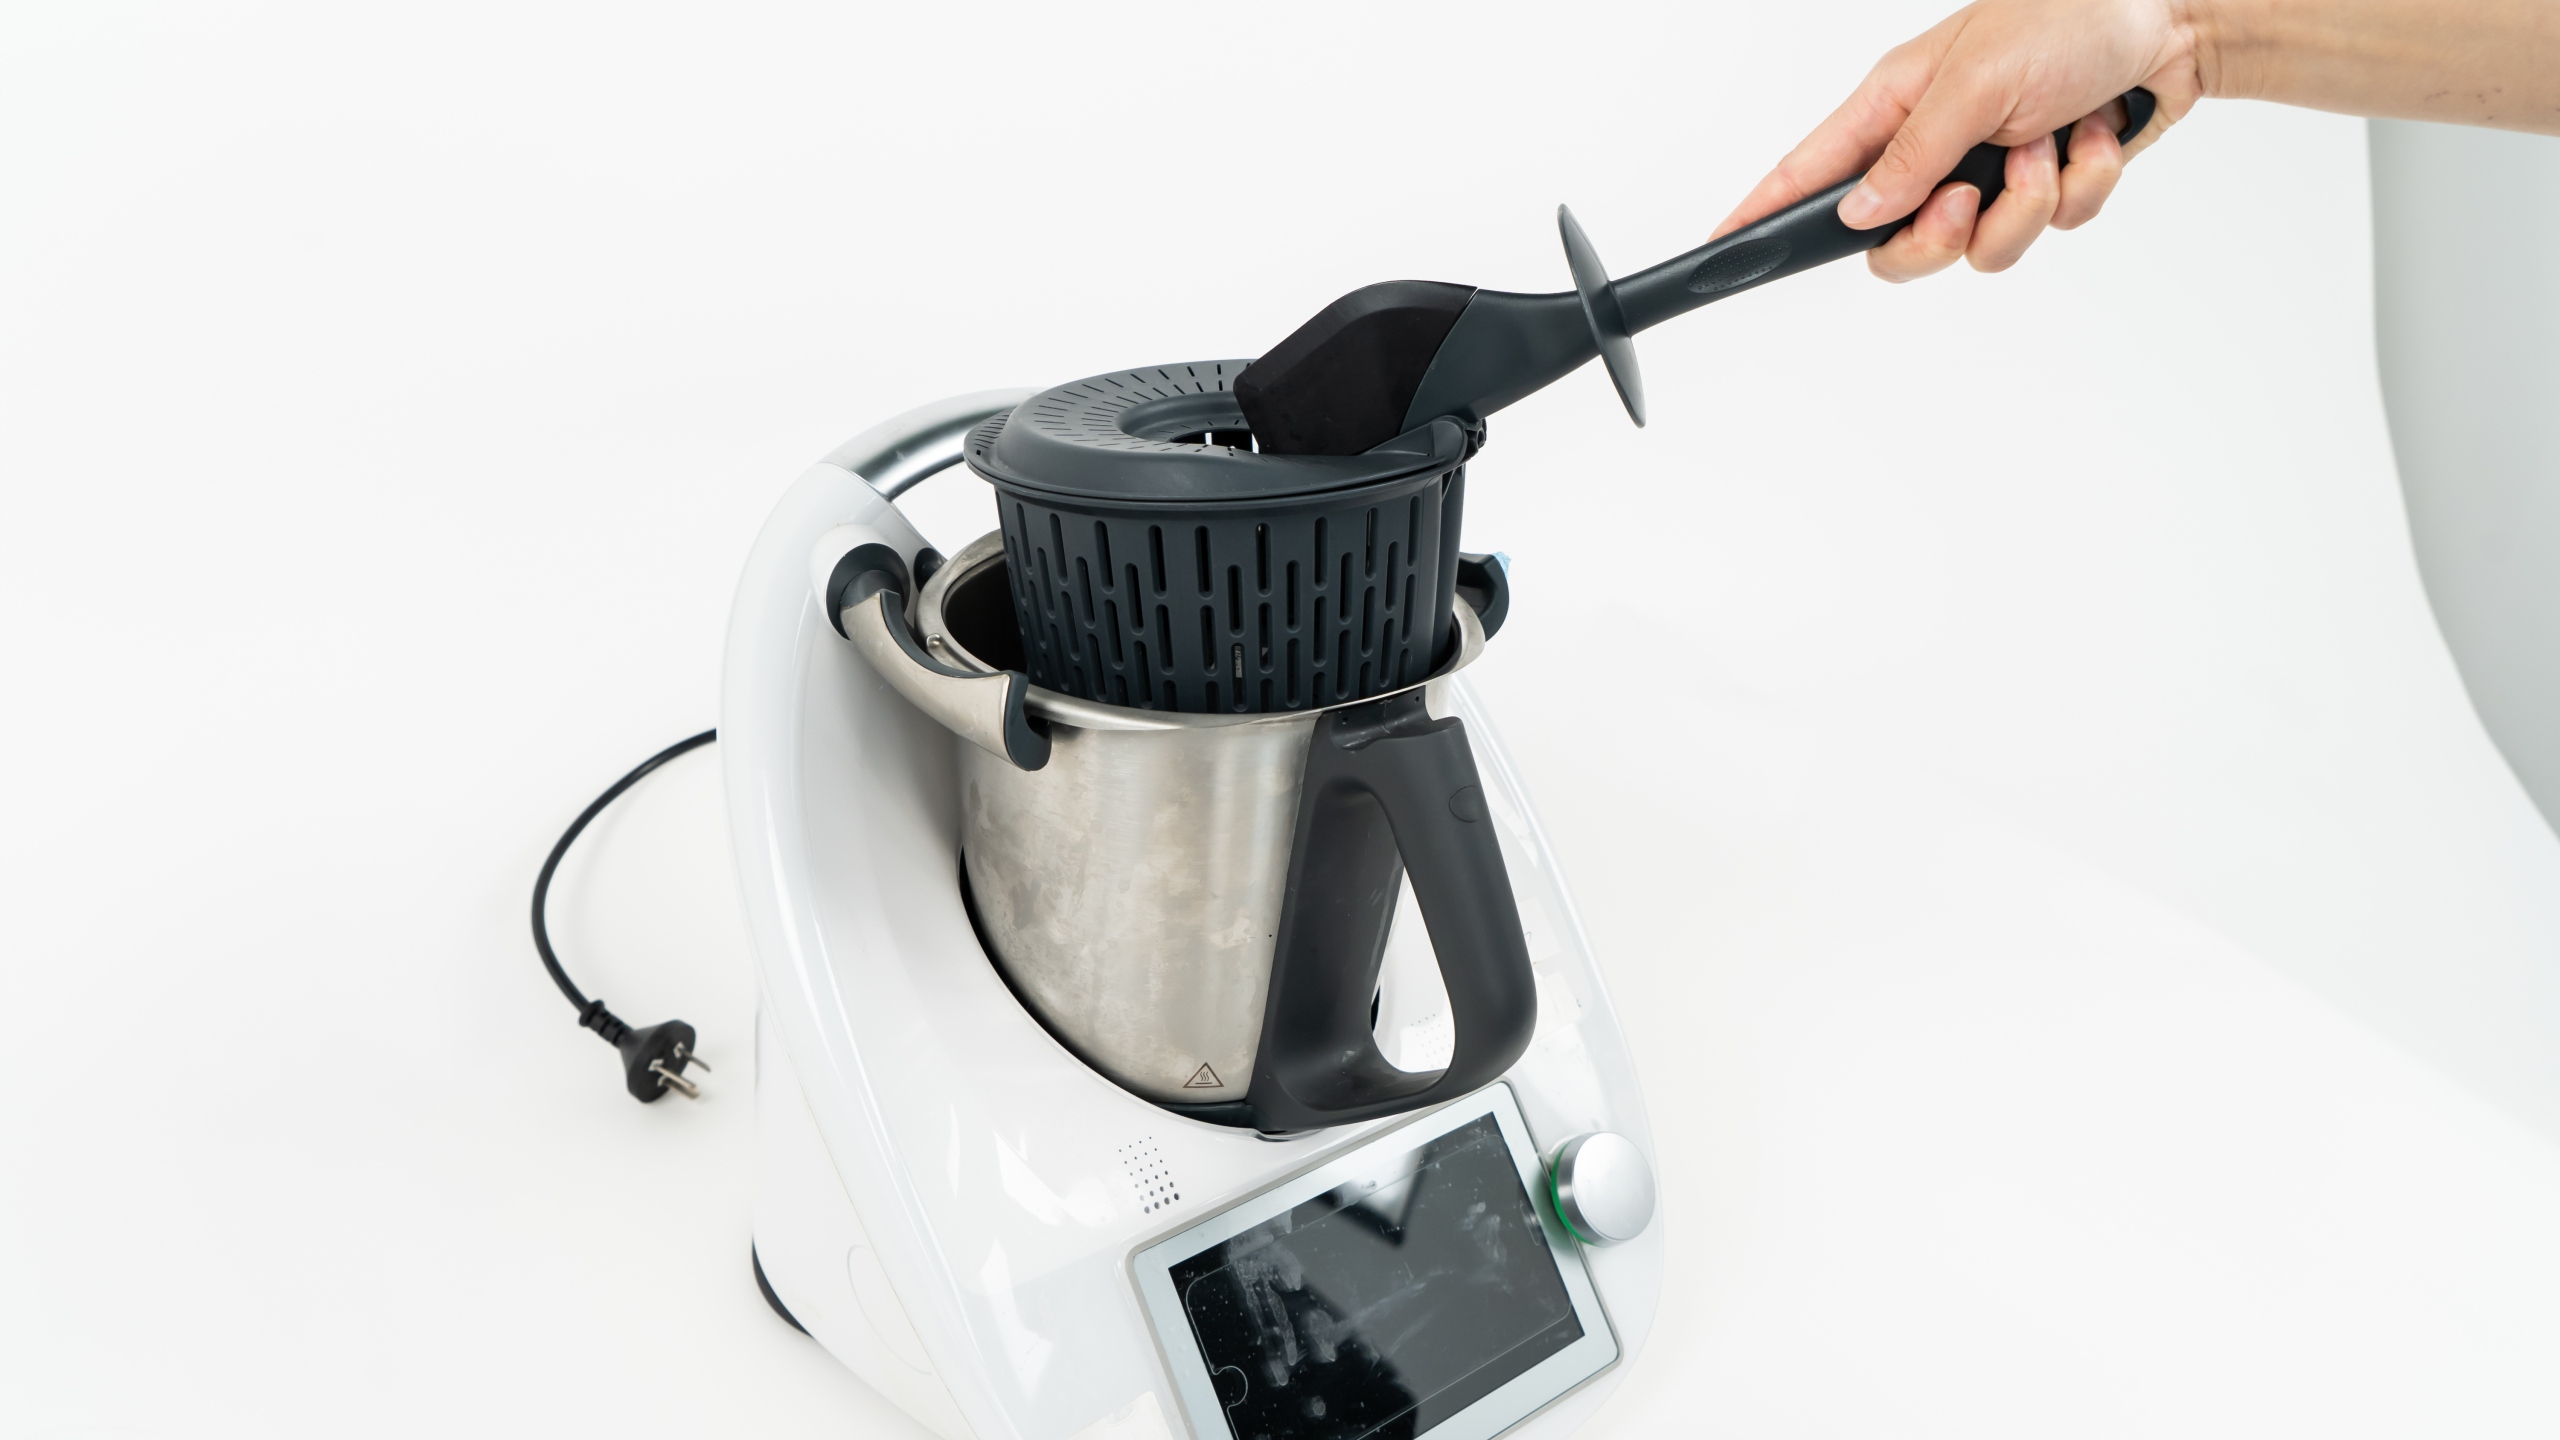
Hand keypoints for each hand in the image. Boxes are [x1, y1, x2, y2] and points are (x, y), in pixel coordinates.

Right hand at [1715, 0, 2207, 280]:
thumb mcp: (1976, 79)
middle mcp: (1934, 148)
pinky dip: (2078, 188)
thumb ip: (1912, 153)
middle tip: (1970, 196)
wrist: (2175, 21)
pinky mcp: (2042, 188)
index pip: (1808, 171)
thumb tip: (1858, 212)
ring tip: (2051, 141)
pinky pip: (2046, 231)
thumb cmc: (2071, 17)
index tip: (1722, 251)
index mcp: (1895, 106)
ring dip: (2029, 202)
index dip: (1761, 212)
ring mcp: (1989, 173)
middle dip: (1942, 236)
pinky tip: (2089, 138)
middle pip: (1894, 246)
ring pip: (1978, 250)